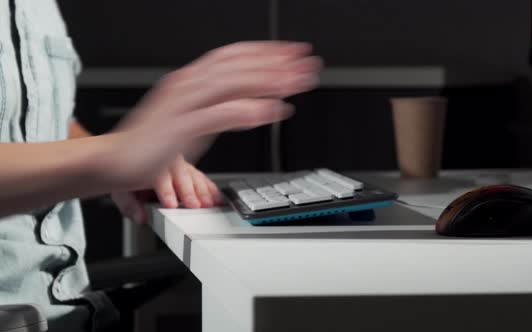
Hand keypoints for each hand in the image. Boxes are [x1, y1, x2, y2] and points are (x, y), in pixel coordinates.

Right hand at [101, 41, 321, 191]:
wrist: (114, 162)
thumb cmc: (151, 143)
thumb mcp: (191, 118)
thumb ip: (220, 106)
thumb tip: (254, 103)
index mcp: (189, 81)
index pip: (233, 57)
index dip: (265, 53)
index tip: (292, 54)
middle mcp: (186, 86)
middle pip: (238, 66)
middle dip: (276, 63)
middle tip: (307, 63)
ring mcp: (183, 105)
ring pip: (232, 84)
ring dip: (269, 81)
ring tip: (297, 82)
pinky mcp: (180, 128)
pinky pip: (220, 114)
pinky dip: (249, 111)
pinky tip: (272, 111)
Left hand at [111, 155, 222, 224]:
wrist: (125, 158)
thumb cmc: (125, 175)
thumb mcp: (121, 191)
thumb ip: (130, 206)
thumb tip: (141, 217)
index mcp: (148, 165)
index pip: (159, 178)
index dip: (166, 191)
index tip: (171, 204)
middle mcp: (166, 163)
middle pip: (180, 176)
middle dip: (189, 192)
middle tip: (196, 206)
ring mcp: (179, 166)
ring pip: (193, 176)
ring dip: (203, 191)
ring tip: (210, 204)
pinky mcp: (189, 170)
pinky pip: (202, 178)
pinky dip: (211, 188)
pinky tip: (217, 197)